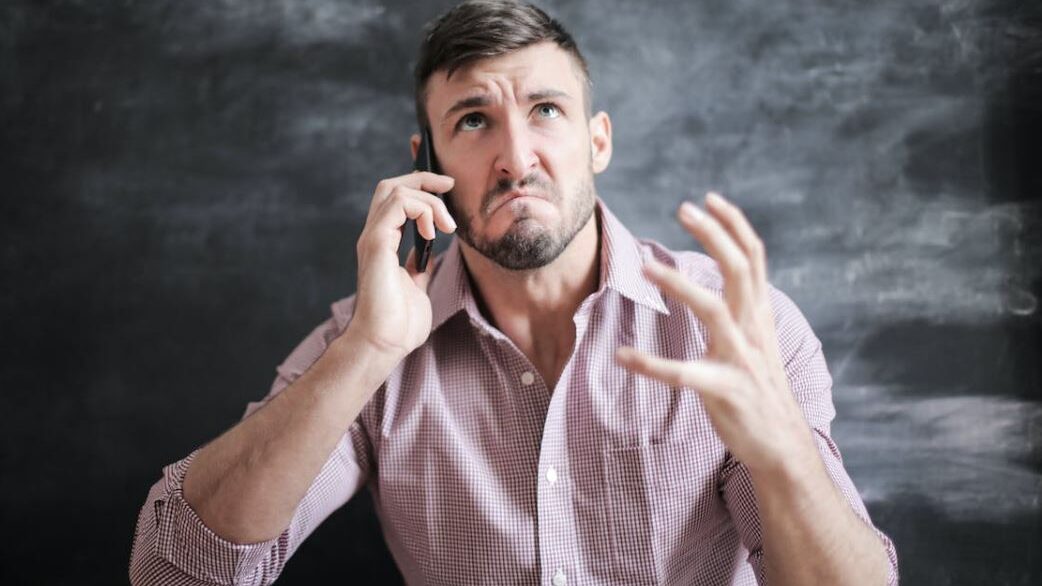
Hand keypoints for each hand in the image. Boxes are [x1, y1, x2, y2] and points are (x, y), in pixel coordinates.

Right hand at [348, 171, 456, 360]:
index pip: (396, 200)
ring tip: (447, 226)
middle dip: (423, 178)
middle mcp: (375, 237)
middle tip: (449, 185)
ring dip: (429, 201)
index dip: (421, 187)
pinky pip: (398, 204)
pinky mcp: (376, 244)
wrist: (383, 344)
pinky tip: (434, 233)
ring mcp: (373, 238)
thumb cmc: (398, 325)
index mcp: (383, 245)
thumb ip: (419, 268)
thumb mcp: (416, 288)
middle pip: (391, 185)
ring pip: (396, 190)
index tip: (447, 190)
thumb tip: (428, 255)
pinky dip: (421, 210)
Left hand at [615, 192, 817, 476]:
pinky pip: (686, 375)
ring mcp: (742, 360)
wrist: (784, 447)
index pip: (753, 258)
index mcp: (759, 317)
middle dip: (714, 235)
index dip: (734, 225)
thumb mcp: (757, 343)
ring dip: (680, 286)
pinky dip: (652, 365)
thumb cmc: (761, 393)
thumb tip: (727, 282)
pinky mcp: (726, 391)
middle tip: (683, 208)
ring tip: (645, 268)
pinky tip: (623, 357)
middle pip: (739, 270)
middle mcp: (754, 331)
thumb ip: (744, 312)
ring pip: (714, 311)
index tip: (710, 198)